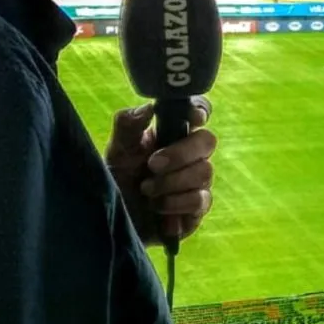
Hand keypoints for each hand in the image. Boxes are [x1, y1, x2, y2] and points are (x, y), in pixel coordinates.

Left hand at [104, 97, 215, 246]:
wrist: (116, 216)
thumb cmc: (119, 176)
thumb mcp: (118, 148)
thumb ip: (128, 124)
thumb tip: (150, 107)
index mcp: (173, 132)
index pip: (199, 112)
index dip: (200, 110)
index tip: (192, 117)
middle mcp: (191, 153)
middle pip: (207, 141)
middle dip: (180, 154)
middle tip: (152, 164)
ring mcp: (198, 180)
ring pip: (204, 172)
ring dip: (170, 182)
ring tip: (146, 189)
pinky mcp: (197, 208)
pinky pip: (199, 200)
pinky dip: (174, 203)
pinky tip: (157, 207)